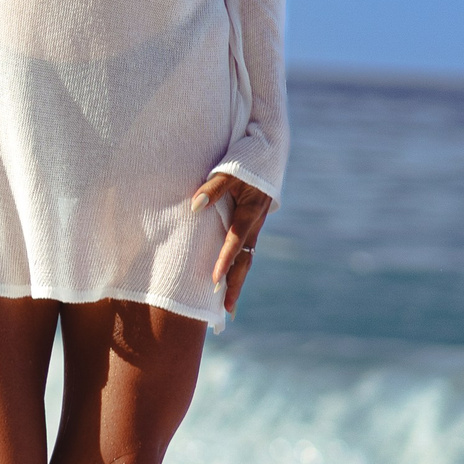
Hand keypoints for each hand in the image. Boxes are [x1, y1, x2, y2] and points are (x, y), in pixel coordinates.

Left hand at [197, 173, 274, 313]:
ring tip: (228, 306)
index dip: (225, 260)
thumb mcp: (228, 170)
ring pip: (247, 259)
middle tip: (227, 310)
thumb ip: (212, 188)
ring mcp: (256, 227)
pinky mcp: (252, 226)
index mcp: (250, 212)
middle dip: (235, 284)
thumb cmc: (244, 161)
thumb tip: (194, 206)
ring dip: (238, 280)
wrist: (268, 153)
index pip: (235, 241)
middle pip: (245, 260)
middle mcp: (255, 224)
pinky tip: (230, 281)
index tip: (214, 280)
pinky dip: (239, 267)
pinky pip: (245, 251)